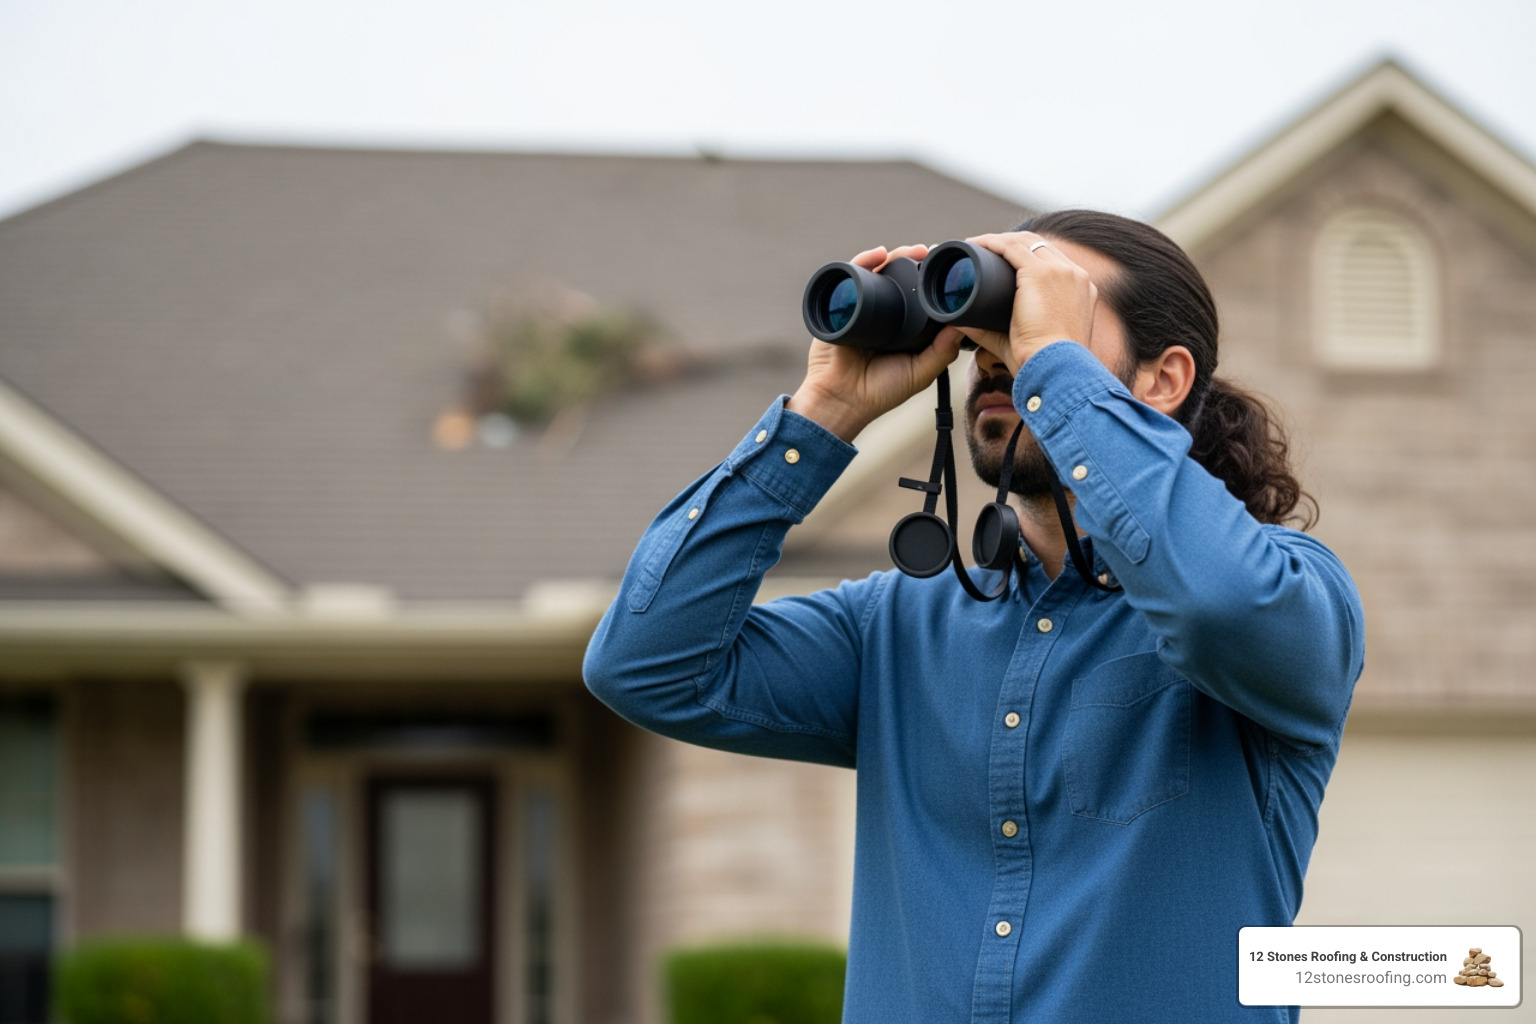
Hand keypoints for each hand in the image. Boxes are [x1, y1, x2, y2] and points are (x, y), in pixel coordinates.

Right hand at [787, 245, 964, 442]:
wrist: (840, 399)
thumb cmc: (879, 392)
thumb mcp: (919, 373)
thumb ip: (942, 352)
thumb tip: (964, 325)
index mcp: (902, 329)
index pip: (918, 298)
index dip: (930, 283)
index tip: (947, 270)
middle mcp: (882, 314)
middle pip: (898, 279)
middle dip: (914, 263)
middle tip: (930, 254)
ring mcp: (860, 308)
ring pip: (878, 274)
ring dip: (894, 257)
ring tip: (912, 251)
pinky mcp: (841, 305)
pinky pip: (851, 277)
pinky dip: (862, 260)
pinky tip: (878, 254)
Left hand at [958, 232, 1097, 376]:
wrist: (1058, 371)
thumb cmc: (1043, 364)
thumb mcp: (1022, 341)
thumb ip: (992, 330)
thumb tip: (962, 323)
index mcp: (1080, 290)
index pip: (1050, 260)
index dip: (1023, 256)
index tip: (1000, 261)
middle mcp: (1075, 275)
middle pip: (1038, 245)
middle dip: (1010, 244)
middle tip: (984, 251)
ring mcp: (1061, 271)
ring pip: (1024, 241)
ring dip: (998, 241)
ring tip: (974, 246)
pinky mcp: (1042, 273)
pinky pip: (1012, 247)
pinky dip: (991, 243)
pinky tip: (975, 245)